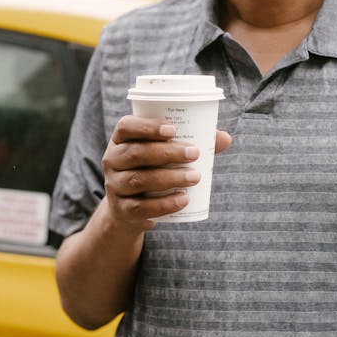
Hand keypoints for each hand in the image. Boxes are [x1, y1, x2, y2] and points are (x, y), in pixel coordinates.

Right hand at [101, 115, 231, 230]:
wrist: (130, 209)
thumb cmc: (152, 171)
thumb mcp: (163, 156)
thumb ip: (191, 144)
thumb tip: (224, 139)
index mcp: (120, 141)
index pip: (126, 127)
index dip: (147, 126)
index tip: (173, 129)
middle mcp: (111, 161)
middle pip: (135, 153)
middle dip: (166, 153)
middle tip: (193, 154)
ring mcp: (114, 186)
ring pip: (139, 180)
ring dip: (169, 178)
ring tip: (195, 177)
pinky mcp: (122, 209)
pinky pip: (141, 207)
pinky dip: (164, 204)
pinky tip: (183, 200)